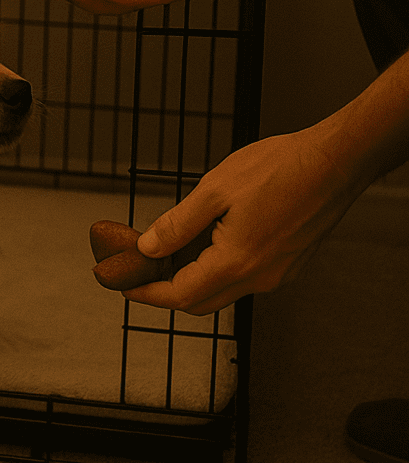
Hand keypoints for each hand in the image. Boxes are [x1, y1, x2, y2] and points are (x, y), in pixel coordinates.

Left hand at [122, 128, 360, 314]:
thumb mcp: (215, 190)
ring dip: (192, 280)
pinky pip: (244, 278)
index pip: (180, 295)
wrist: (337, 160)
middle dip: (166, 291)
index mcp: (237, 262)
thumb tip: (148, 247)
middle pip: (200, 302)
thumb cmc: (282, 167)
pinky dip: (217, 269)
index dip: (148, 294)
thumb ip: (178, 224)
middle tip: (141, 271)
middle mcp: (260, 278)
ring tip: (168, 252)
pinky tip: (204, 243)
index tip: (126, 287)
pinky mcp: (289, 264)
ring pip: (222, 291)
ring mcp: (278, 274)